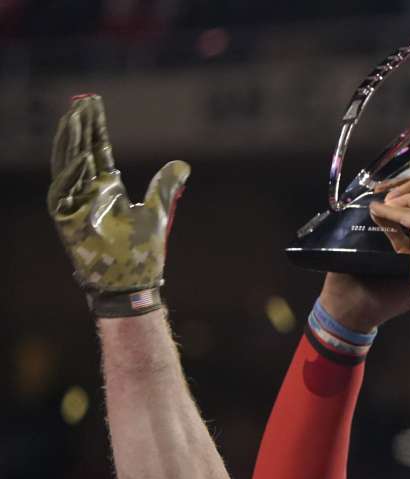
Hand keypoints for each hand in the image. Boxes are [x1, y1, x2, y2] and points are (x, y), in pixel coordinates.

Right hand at [48, 95, 189, 314]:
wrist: (134, 282)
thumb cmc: (143, 251)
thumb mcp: (158, 210)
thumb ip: (165, 185)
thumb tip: (183, 164)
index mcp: (106, 188)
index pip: (97, 150)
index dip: (94, 128)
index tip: (92, 104)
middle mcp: (87, 192)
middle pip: (79, 152)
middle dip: (80, 127)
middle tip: (81, 102)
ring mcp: (75, 205)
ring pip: (67, 166)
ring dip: (70, 143)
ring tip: (74, 118)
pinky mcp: (66, 221)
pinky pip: (63, 193)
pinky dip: (72, 175)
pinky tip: (82, 157)